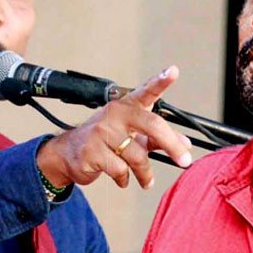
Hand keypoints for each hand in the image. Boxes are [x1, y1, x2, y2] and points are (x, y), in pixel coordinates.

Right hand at [36, 66, 191, 188]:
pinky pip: (120, 170)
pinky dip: (125, 179)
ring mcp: (102, 132)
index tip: (173, 71)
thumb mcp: (131, 135)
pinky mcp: (92, 152)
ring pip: (138, 156)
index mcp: (126, 106)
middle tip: (184, 160)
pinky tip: (122, 179)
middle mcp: (115, 114)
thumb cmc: (104, 140)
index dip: (161, 81)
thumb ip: (157, 137)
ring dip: (146, 173)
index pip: (146, 91)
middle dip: (172, 145)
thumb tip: (184, 144)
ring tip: (147, 181)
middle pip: (152, 125)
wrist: (68, 153)